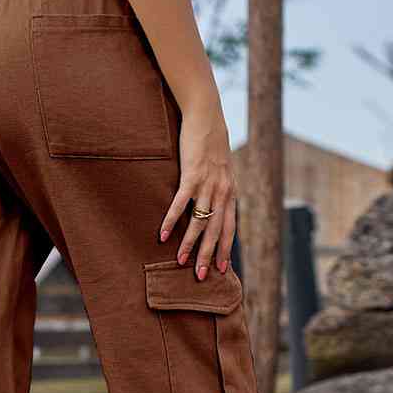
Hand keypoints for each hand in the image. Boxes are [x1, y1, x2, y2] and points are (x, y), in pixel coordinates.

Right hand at [159, 107, 236, 279]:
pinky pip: (181, 203)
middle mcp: (222, 191)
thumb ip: (219, 189)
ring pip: (199, 221)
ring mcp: (208, 183)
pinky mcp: (192, 174)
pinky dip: (171, 220)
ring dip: (189, 243)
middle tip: (201, 276)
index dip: (225, 250)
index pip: (230, 228)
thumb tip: (215, 206)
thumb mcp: (222, 169)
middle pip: (216, 231)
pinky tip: (162, 234)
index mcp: (230, 193)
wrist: (207, 117)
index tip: (221, 270)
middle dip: (208, 255)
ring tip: (180, 261)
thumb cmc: (211, 144)